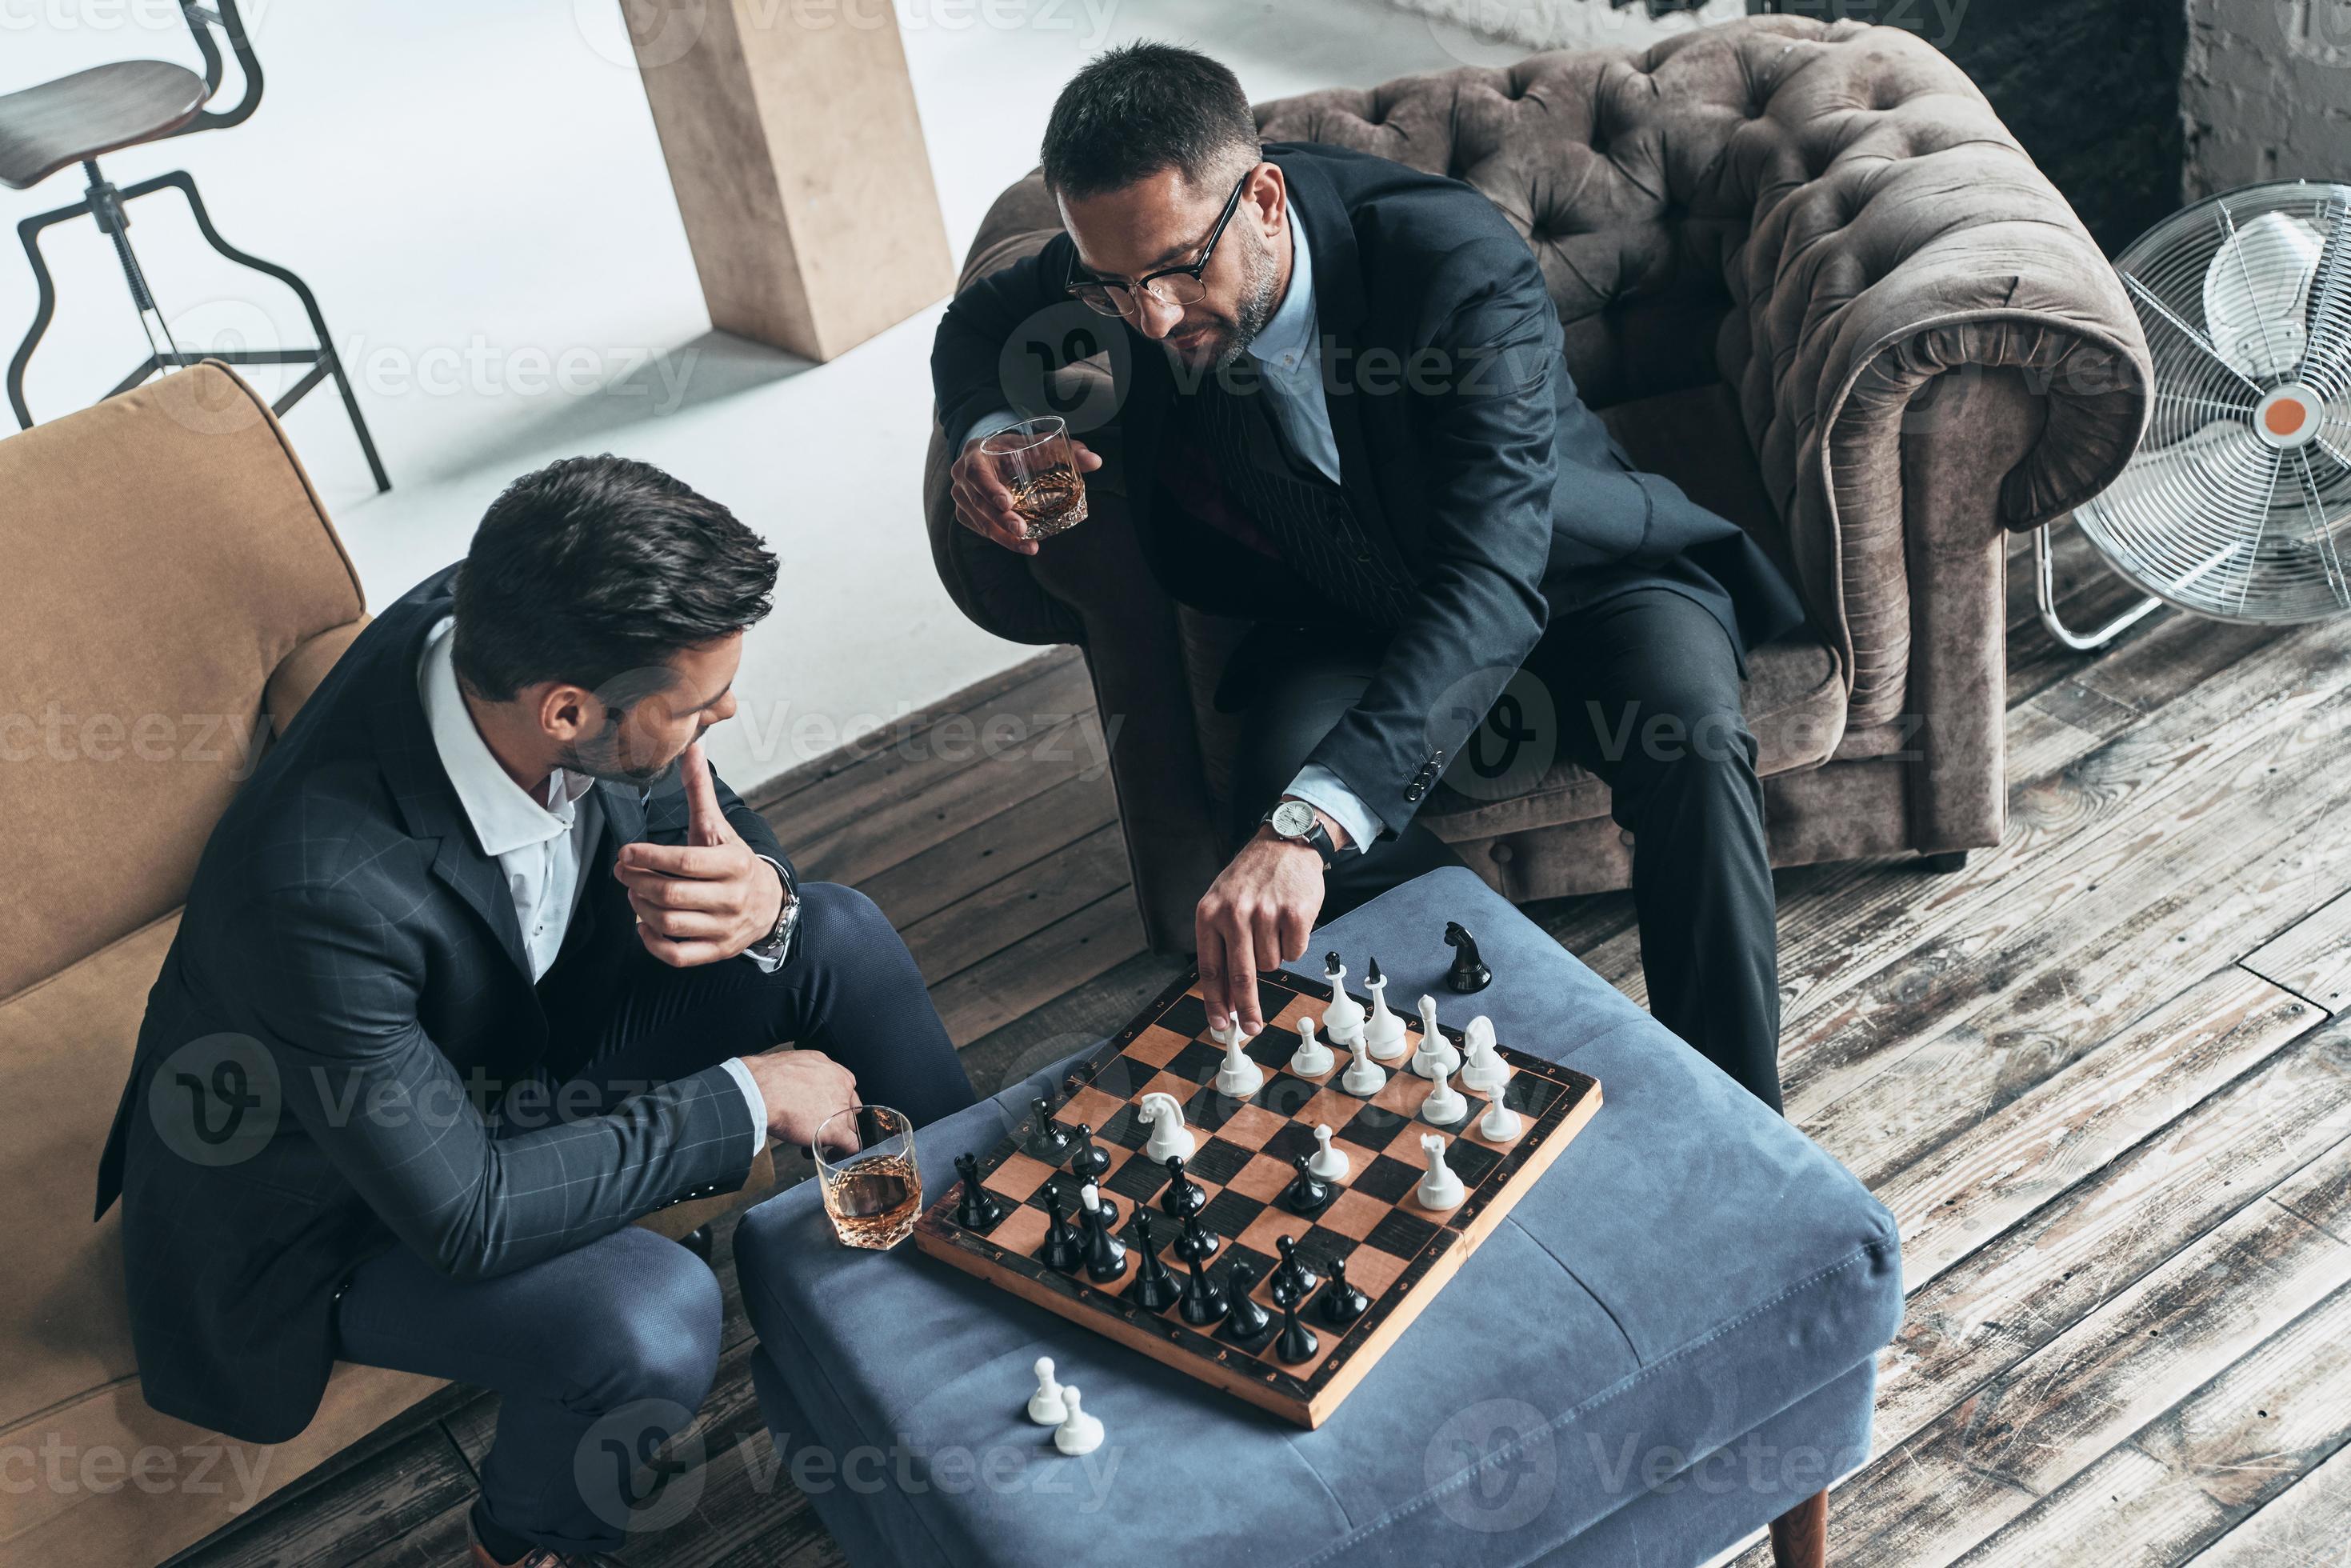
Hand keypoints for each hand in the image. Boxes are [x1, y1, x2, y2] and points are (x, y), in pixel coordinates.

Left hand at [614, 740, 785, 966]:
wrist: (770, 904)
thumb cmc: (735, 862)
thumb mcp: (719, 827)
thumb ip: (700, 790)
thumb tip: (692, 746)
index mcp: (733, 864)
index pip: (684, 862)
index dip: (649, 857)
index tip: (626, 852)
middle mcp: (731, 898)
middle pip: (670, 894)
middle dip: (636, 882)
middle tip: (623, 871)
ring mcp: (724, 928)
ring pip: (669, 923)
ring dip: (640, 907)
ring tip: (634, 892)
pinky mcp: (716, 951)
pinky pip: (677, 954)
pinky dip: (653, 941)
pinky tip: (645, 924)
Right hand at [736, 1048, 860, 1151]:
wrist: (762, 1091)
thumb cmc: (767, 1080)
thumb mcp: (792, 1065)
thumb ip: (804, 1075)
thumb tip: (795, 1084)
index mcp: (831, 1070)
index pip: (845, 1088)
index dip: (834, 1101)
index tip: (825, 1109)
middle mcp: (841, 1086)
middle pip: (849, 1106)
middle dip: (837, 1116)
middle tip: (821, 1125)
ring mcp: (841, 1108)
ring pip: (850, 1125)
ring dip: (836, 1134)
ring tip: (819, 1141)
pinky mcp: (836, 1129)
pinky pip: (851, 1143)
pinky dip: (844, 1150)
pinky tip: (833, 1154)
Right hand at [949, 432, 1101, 555]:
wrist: (990, 455)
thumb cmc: (1014, 449)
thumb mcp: (1036, 445)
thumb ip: (1065, 451)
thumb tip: (1096, 461)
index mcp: (974, 455)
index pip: (976, 474)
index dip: (989, 489)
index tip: (1007, 504)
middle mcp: (961, 477)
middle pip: (978, 503)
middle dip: (1000, 520)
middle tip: (1022, 531)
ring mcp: (961, 498)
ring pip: (980, 521)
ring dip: (1003, 537)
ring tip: (1029, 546)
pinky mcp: (966, 514)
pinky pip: (982, 530)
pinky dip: (1001, 539)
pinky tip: (1021, 545)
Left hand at [1194, 824, 1329, 1037]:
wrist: (1284, 843)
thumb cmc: (1251, 879)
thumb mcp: (1223, 903)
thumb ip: (1221, 947)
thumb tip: (1227, 998)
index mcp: (1210, 913)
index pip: (1210, 968)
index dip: (1215, 1002)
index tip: (1221, 1025)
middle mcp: (1235, 913)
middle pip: (1241, 976)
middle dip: (1247, 1008)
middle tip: (1252, 1028)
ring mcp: (1265, 912)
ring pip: (1271, 964)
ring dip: (1274, 954)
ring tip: (1272, 926)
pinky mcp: (1295, 913)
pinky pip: (1295, 952)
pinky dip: (1293, 944)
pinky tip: (1288, 921)